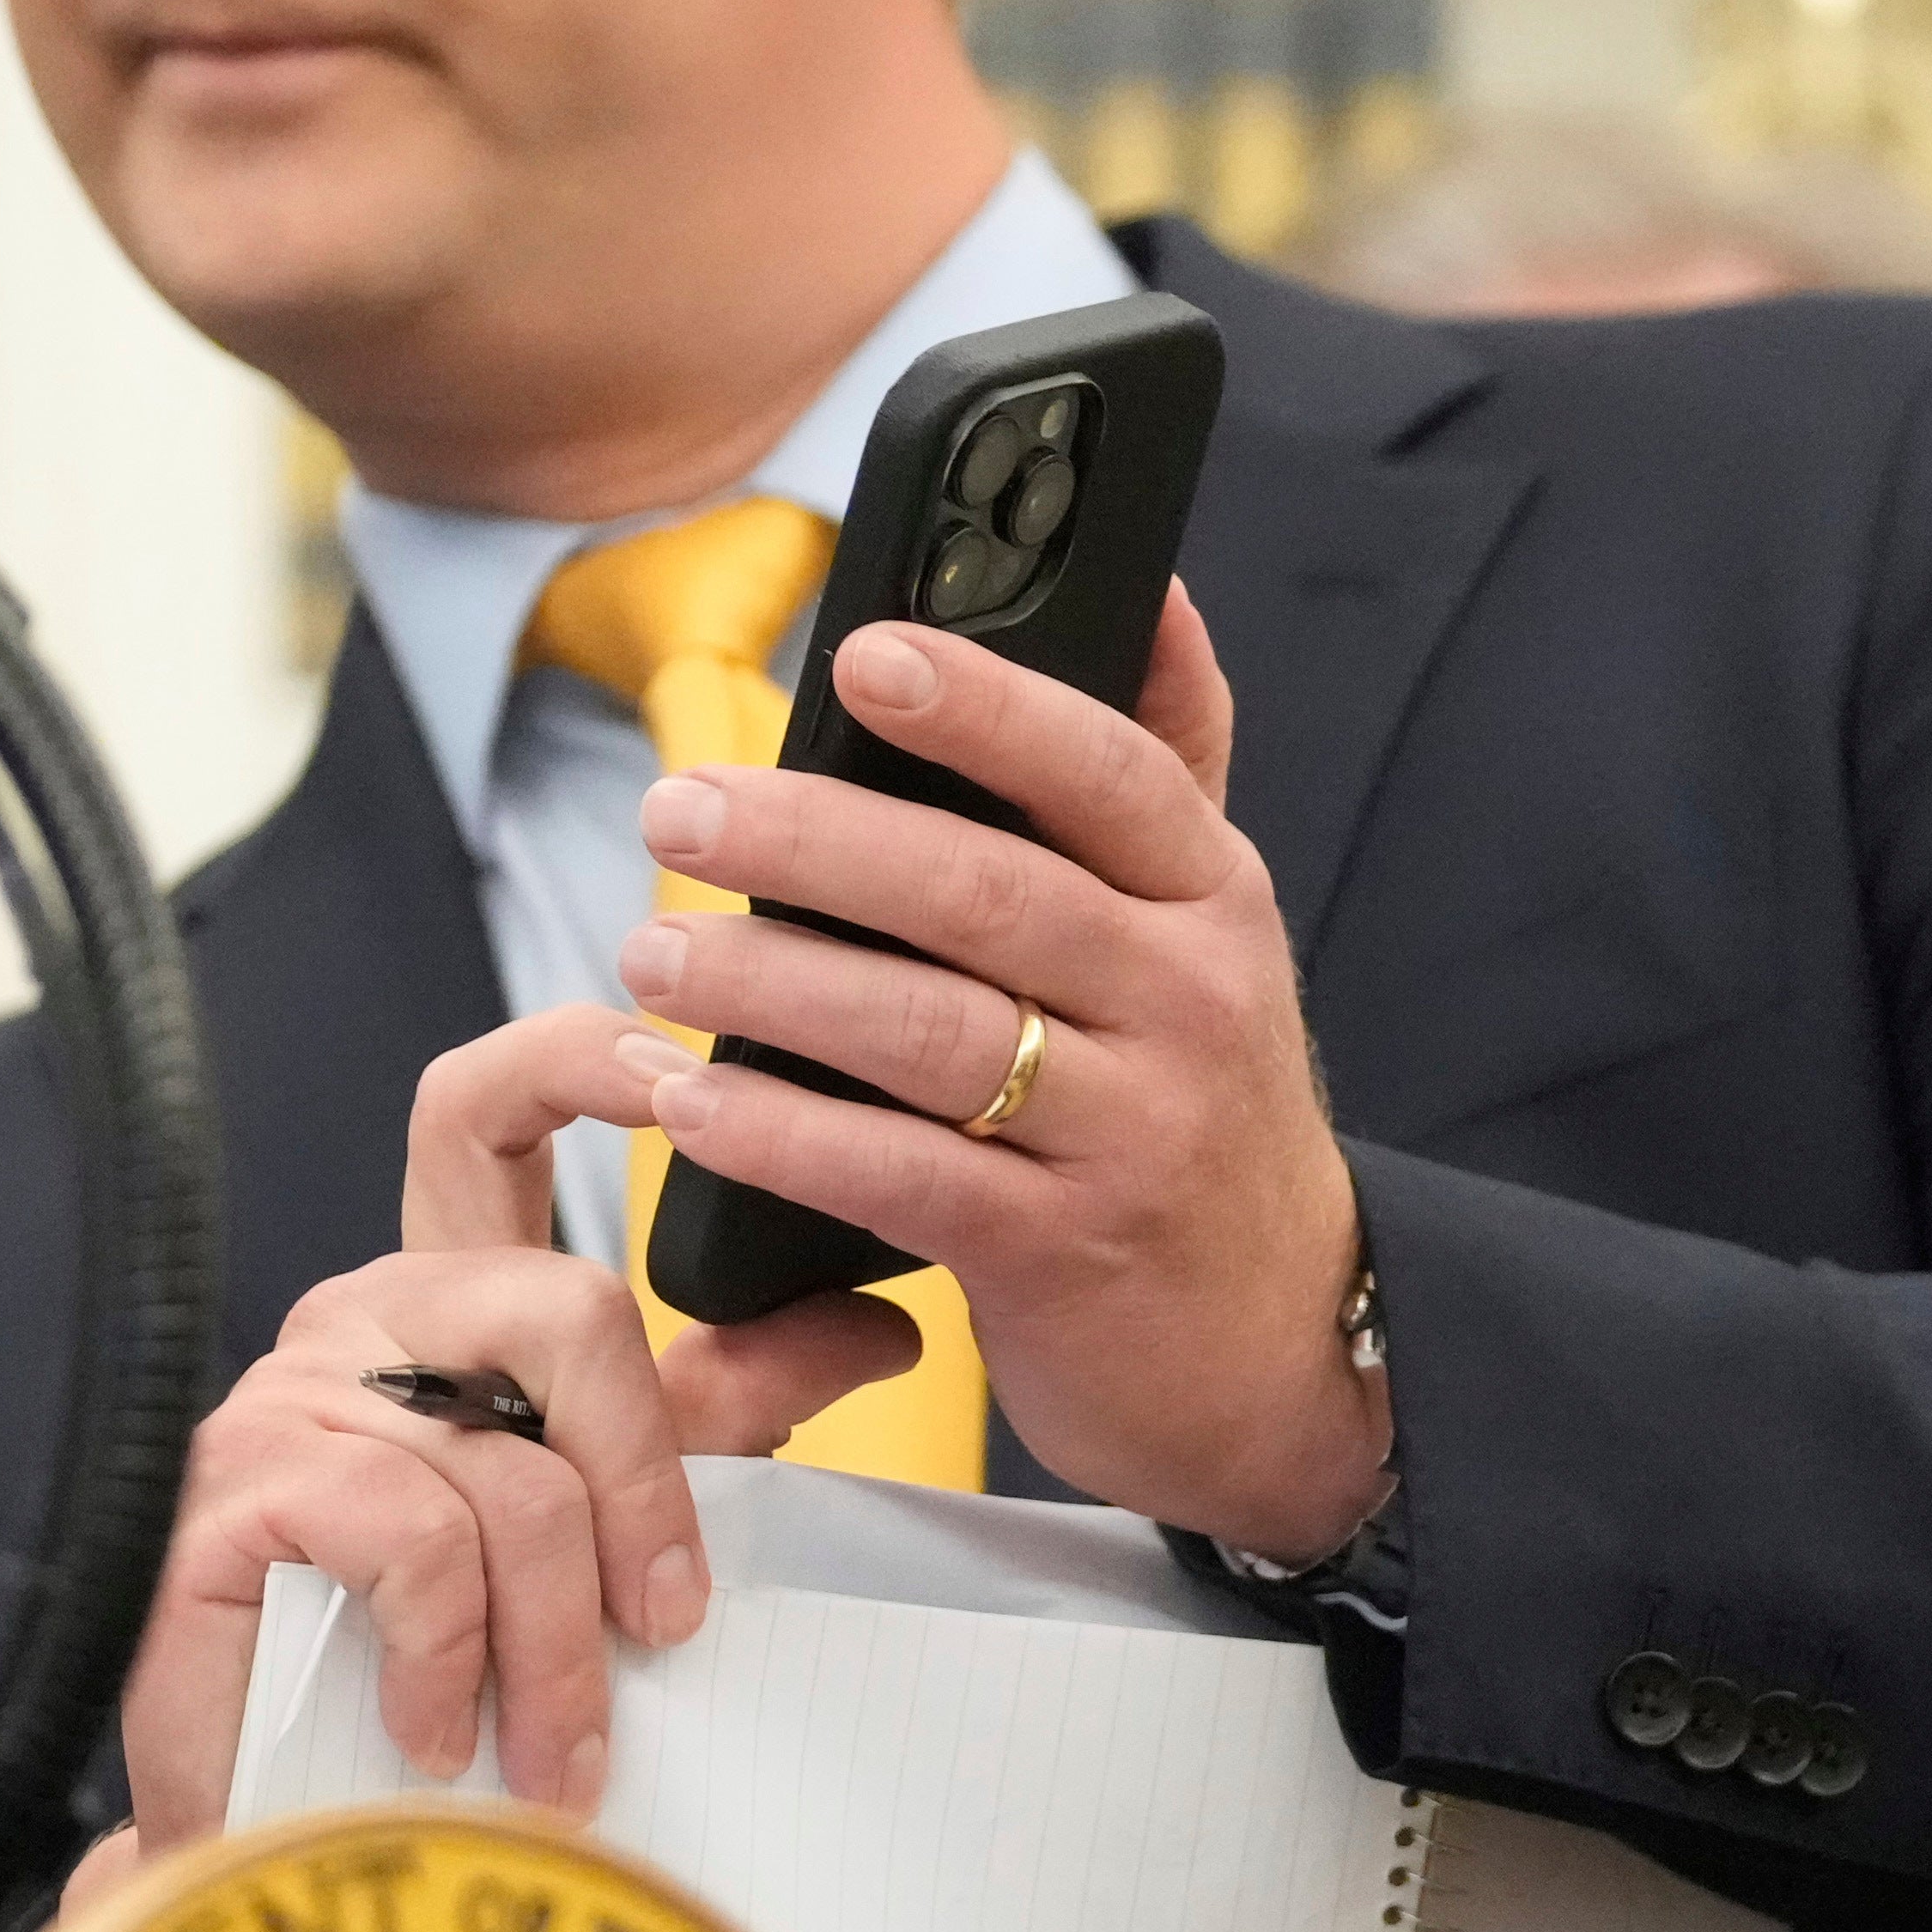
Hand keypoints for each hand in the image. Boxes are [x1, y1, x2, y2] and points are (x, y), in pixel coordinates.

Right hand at [99, 1005, 915, 1854]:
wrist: (290, 1828)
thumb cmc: (446, 1671)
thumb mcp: (615, 1524)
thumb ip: (726, 1412)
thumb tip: (880, 1320)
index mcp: (447, 1306)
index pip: (490, 1111)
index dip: (580, 1055)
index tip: (680, 1058)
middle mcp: (362, 1321)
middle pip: (559, 1302)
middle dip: (650, 1478)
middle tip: (671, 1625)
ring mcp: (289, 1399)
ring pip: (509, 1466)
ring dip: (563, 1637)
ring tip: (565, 1754)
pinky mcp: (240, 1492)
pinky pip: (418, 1540)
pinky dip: (459, 1658)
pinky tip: (444, 1735)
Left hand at [607, 579, 1390, 1558]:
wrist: (1278, 1346)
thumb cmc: (1194, 1101)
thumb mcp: (1206, 928)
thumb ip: (1166, 766)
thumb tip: (1151, 586)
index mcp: (1212, 900)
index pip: (1110, 772)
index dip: (989, 708)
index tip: (862, 654)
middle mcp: (1191, 1003)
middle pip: (986, 895)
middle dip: (815, 843)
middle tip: (679, 807)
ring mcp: (1135, 1132)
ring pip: (930, 1034)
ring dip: (770, 987)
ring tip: (653, 952)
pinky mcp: (1063, 1251)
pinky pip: (903, 1177)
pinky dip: (787, 1137)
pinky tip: (692, 1104)